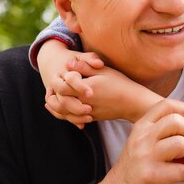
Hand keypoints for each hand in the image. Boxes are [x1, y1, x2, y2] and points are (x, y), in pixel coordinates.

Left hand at [46, 63, 164, 126]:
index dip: (57, 81)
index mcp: (86, 89)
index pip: (62, 87)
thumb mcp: (103, 71)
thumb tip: (68, 64)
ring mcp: (88, 112)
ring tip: (51, 100)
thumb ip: (85, 67)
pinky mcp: (93, 117)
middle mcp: (85, 102)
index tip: (57, 75)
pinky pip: (74, 119)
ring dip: (55, 107)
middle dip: (53, 95)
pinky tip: (63, 110)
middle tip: (50, 89)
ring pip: (64, 113)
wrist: (133, 102)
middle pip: (60, 101)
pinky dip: (65, 115)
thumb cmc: (120, 83)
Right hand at [97, 99, 183, 183]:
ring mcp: (146, 156)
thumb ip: (164, 131)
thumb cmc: (138, 167)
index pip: (167, 105)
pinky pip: (182, 170)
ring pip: (181, 144)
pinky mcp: (151, 176)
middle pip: (176, 122)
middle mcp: (142, 138)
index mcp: (142, 126)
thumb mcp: (145, 142)